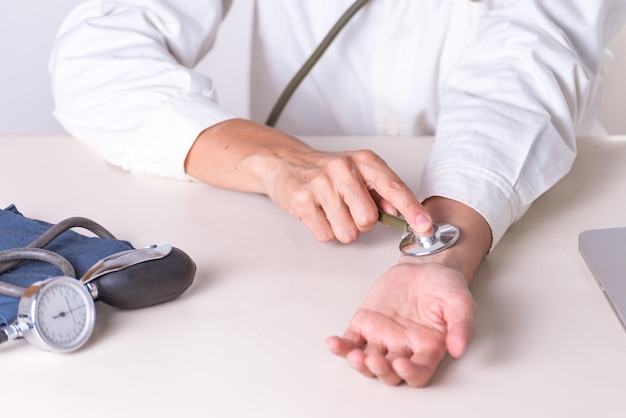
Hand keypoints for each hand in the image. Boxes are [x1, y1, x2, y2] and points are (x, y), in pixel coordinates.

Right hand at [261, 147, 432, 242]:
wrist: (284, 162)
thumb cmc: (326, 171)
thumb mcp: (359, 173)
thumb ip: (382, 193)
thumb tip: (402, 213)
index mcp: (364, 161)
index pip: (394, 187)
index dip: (412, 210)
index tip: (425, 226)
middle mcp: (343, 168)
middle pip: (368, 219)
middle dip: (362, 223)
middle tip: (349, 210)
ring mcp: (320, 184)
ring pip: (347, 232)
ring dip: (342, 229)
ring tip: (331, 211)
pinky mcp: (301, 200)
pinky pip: (325, 235)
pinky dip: (324, 230)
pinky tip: (317, 213)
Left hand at [325, 261, 475, 386]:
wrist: (425, 266)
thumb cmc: (444, 286)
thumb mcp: (460, 302)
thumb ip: (461, 325)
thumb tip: (458, 348)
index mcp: (428, 349)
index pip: (418, 372)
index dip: (410, 374)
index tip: (403, 365)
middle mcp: (404, 348)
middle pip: (389, 373)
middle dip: (381, 370)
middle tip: (375, 360)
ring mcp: (382, 338)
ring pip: (367, 361)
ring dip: (358, 363)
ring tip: (353, 354)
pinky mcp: (365, 323)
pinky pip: (350, 340)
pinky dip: (341, 345)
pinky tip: (333, 342)